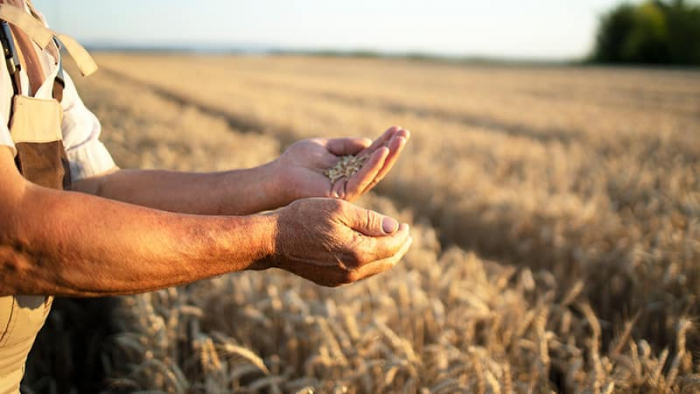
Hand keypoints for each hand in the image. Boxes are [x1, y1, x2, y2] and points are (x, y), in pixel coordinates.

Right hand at [266, 198, 411, 286]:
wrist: (273, 240)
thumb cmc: (305, 217)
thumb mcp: (340, 209)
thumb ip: (370, 220)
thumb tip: (394, 227)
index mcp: (358, 252)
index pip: (392, 246)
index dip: (402, 234)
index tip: (406, 225)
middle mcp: (353, 271)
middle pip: (387, 261)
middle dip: (399, 247)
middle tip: (406, 235)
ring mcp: (341, 279)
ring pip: (374, 269)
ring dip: (386, 255)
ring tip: (391, 242)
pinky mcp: (331, 280)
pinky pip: (359, 273)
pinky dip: (370, 261)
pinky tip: (368, 251)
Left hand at [275, 126, 409, 201]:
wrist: (278, 176)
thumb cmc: (297, 161)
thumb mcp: (325, 146)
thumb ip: (346, 144)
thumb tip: (369, 142)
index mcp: (348, 169)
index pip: (371, 155)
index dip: (385, 142)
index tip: (398, 128)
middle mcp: (351, 180)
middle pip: (378, 165)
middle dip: (392, 149)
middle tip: (405, 133)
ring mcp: (348, 189)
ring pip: (374, 172)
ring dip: (388, 155)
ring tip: (400, 140)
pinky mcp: (342, 194)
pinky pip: (362, 178)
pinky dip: (372, 165)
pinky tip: (382, 151)